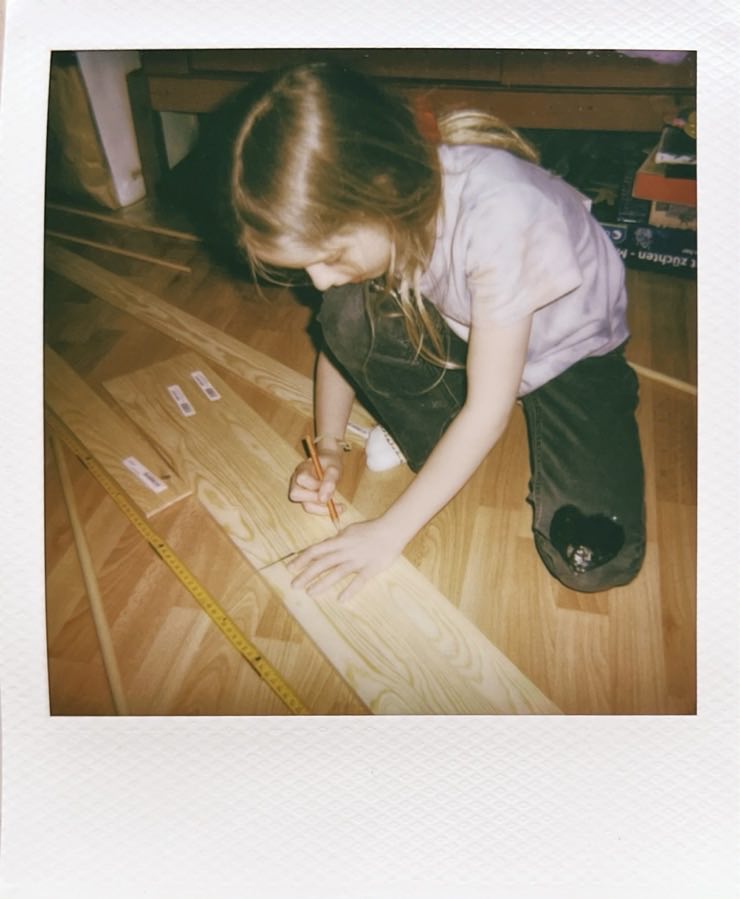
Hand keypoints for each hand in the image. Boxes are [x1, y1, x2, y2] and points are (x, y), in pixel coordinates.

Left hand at [288, 518, 406, 601]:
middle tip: (294, 585)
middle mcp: (345, 551)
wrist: (391, 530)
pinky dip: (350, 590)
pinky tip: (341, 599)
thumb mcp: (349, 530)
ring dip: (322, 583)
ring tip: (310, 593)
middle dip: (307, 574)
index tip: (290, 568)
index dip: (302, 559)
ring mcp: (357, 561)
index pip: (316, 550)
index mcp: (339, 541)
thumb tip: (324, 545)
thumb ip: (336, 539)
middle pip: (322, 563)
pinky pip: (359, 581)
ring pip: (336, 573)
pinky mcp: (370, 569)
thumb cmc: (370, 529)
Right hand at [289, 447, 344, 517]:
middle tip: (332, 499)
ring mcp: (301, 492)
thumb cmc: (330, 464)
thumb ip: (330, 480)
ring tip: (339, 505)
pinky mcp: (307, 500)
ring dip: (323, 508)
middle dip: (316, 499)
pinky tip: (339, 508)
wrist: (329, 464)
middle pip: (296, 495)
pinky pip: (313, 509)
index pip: (301, 479)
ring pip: (306, 506)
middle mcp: (297, 481)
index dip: (314, 485)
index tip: (329, 485)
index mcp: (302, 469)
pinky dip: (326, 510)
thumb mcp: (334, 467)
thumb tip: (323, 499)